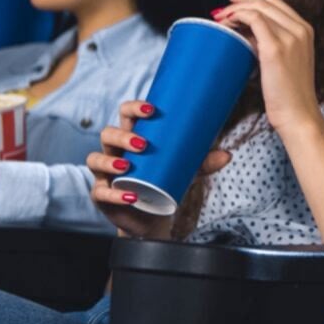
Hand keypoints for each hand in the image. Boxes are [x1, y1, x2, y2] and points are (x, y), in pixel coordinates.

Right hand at [87, 100, 230, 237]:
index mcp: (131, 137)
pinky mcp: (102, 195)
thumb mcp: (186, 170)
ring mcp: (105, 173)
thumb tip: (227, 155)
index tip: (151, 109)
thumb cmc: (164, 182)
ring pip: (96, 159)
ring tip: (128, 165)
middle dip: (123, 135)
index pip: (125, 114)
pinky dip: (114, 194)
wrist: (153, 215)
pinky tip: (129, 196)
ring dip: (111, 161)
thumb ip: (204, 162)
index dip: (133, 108)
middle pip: (108, 133)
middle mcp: (114, 151)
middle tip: (143, 143)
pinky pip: (100, 192)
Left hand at [213, 0, 321, 135]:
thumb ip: (271, 44)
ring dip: (235, 9)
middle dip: (240, 0)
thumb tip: (246, 34)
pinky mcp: (276, 48)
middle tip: (221, 8)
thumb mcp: (286, 62)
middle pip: (267, 0)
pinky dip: (237, 16)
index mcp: (305, 30)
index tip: (234, 2)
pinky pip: (253, 20)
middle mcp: (300, 29)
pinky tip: (225, 24)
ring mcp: (290, 37)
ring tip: (219, 17)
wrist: (298, 114)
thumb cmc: (289, 94)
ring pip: (258, 7)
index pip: (277, 2)